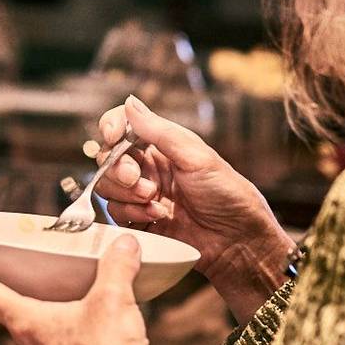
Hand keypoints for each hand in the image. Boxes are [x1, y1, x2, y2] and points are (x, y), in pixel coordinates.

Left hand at [0, 238, 155, 344]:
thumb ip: (117, 267)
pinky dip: (71, 344)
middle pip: (14, 315)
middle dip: (20, 297)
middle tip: (23, 279)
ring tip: (73, 308)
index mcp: (29, 324)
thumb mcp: (114, 301)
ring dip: (50, 322)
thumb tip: (125, 244)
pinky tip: (92, 339)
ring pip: (40, 338)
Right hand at [93, 95, 293, 320]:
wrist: (237, 241)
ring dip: (127, 194)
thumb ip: (159, 131)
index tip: (113, 136)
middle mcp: (148, 168)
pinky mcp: (138, 221)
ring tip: (156, 201)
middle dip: (119, 168)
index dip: (111, 127)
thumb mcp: (196, 157)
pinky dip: (133, 214)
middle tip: (139, 180)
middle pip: (108, 157)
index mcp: (161, 145)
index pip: (122, 125)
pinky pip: (115, 213)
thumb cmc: (227, 194)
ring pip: (107, 186)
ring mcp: (141, 195)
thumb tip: (130, 102)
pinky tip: (158, 217)